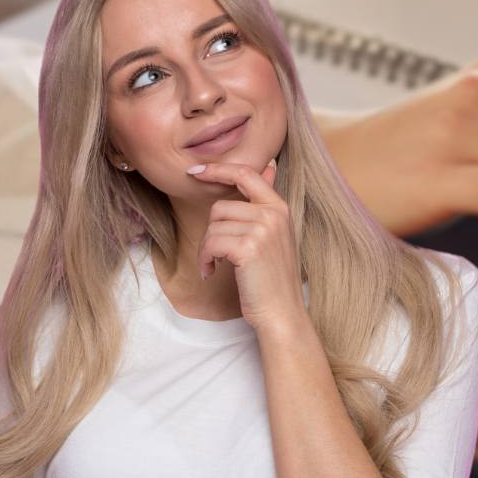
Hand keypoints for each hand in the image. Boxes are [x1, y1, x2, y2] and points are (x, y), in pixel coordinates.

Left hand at [186, 157, 306, 333]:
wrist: (281, 311)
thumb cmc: (272, 277)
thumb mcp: (275, 234)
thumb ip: (266, 203)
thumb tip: (269, 167)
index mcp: (279, 207)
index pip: (246, 173)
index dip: (218, 170)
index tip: (196, 171)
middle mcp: (273, 214)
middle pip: (221, 207)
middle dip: (212, 232)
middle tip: (217, 253)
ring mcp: (263, 230)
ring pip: (213, 226)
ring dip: (207, 249)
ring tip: (216, 264)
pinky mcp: (248, 247)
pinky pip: (211, 243)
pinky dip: (205, 259)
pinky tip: (212, 272)